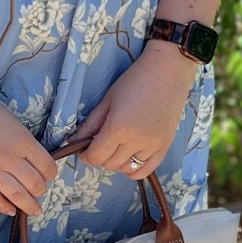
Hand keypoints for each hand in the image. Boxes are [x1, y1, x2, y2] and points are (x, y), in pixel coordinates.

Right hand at [0, 80, 57, 217]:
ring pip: (16, 195)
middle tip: (39, 193)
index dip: (50, 175)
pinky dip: (4, 207)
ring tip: (33, 210)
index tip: (48, 177)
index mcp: (22, 140)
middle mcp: (8, 157)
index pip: (46, 166)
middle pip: (34, 183)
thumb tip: (31, 161)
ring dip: (29, 205)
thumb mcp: (11, 121)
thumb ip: (21, 141)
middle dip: (40, 191)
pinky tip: (11, 210)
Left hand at [77, 44, 195, 177]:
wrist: (167, 72)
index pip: (96, 156)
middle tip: (100, 145)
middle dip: (100, 158)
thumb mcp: (107, 100)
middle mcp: (135, 141)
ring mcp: (152, 145)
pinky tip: (129, 160)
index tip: (84, 150)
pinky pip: (147, 170)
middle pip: (110, 164)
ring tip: (115, 149)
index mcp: (118, 127)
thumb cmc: (134, 81)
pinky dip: (135, 170)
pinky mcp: (165, 146)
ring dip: (117, 163)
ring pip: (127, 169)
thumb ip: (91, 123)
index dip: (86, 156)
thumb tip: (74, 141)